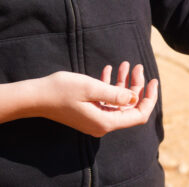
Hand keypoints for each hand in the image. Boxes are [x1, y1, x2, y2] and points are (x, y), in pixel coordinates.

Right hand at [0, 61, 158, 136]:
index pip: (138, 115)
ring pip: (117, 102)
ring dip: (123, 83)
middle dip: (136, 86)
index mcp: (105, 122)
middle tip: (137, 66)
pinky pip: (104, 100)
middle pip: (128, 107)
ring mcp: (93, 119)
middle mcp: (101, 124)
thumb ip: (115, 94)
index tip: (153, 80)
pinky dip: (109, 85)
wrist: (35, 96)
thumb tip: (134, 99)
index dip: (148, 98)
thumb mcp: (91, 88)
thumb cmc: (62, 90)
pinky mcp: (86, 112)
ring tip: (126, 63)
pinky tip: (109, 69)